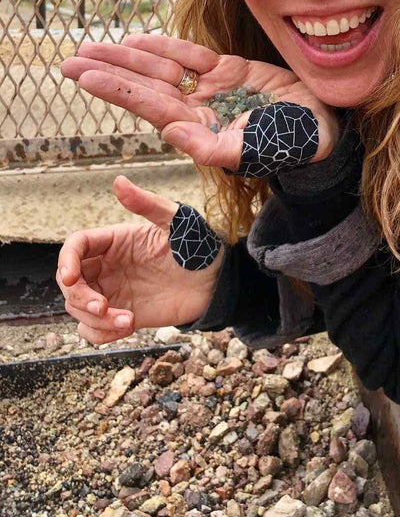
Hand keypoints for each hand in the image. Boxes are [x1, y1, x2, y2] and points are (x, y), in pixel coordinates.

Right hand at [57, 176, 220, 344]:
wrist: (216, 281)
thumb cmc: (197, 243)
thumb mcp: (174, 220)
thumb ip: (146, 203)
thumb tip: (119, 181)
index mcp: (114, 241)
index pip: (75, 247)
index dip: (66, 260)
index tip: (71, 278)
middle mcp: (107, 266)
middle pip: (70, 283)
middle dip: (80, 298)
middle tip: (103, 307)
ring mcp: (113, 292)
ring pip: (79, 309)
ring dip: (94, 320)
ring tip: (126, 321)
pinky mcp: (122, 315)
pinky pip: (95, 330)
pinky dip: (102, 335)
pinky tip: (126, 328)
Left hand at [61, 34, 338, 171]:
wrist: (324, 131)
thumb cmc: (292, 146)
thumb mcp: (253, 152)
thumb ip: (213, 150)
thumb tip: (172, 135)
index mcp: (198, 128)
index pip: (148, 105)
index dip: (116, 87)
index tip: (82, 75)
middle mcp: (198, 108)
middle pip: (144, 84)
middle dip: (107, 70)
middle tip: (68, 59)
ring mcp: (212, 89)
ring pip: (161, 67)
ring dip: (126, 56)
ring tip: (90, 46)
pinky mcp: (230, 71)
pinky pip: (190, 55)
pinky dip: (163, 45)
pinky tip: (136, 40)